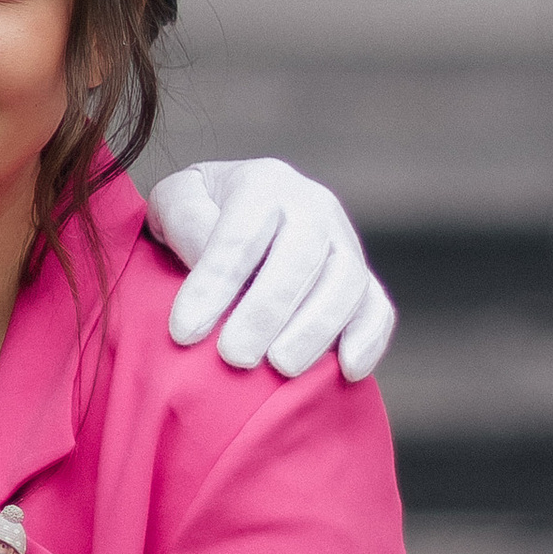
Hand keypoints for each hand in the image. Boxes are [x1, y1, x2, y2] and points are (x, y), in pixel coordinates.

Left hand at [146, 158, 394, 381]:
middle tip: (234, 357)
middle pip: (300, 257)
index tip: (184, 331)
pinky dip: (368, 338)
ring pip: (346, 283)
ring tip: (281, 367)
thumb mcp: (175, 203)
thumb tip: (206, 255)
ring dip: (316, 328)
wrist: (235, 218)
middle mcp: (313, 207)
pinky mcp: (364, 283)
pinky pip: (378, 309)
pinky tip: (347, 369)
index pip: (241, 235)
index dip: (214, 284)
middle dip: (267, 311)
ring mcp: (344, 243)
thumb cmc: (197, 218)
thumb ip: (184, 218)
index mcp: (263, 184)